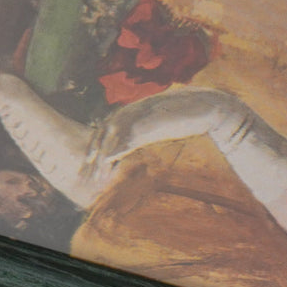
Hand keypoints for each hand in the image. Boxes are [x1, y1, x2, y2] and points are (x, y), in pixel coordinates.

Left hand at [96, 88, 245, 165]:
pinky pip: (121, 144)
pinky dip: (112, 158)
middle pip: (101, 134)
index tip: (90, 164)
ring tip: (93, 180)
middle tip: (84, 176)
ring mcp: (135, 118)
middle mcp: (130, 112)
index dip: (96, 146)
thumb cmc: (187, 112)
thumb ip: (152, 123)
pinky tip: (107, 172)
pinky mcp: (143, 127)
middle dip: (91, 156)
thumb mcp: (164, 118)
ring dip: (98, 162)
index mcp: (133, 109)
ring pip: (108, 142)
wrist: (203, 105)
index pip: (106, 127)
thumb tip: (150, 131)